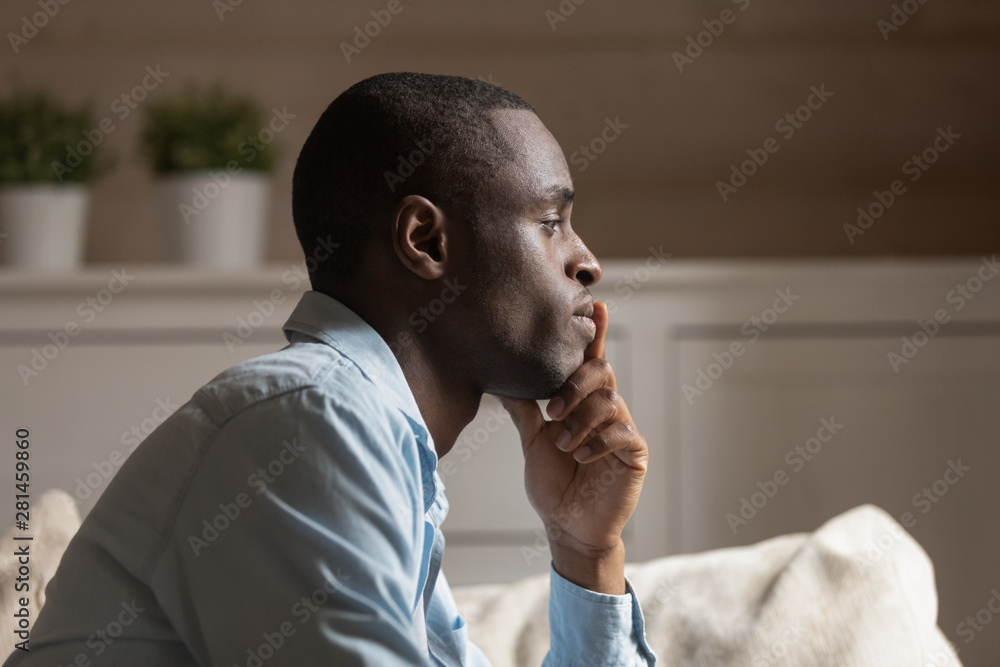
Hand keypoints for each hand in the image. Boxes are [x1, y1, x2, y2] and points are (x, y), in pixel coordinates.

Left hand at [498, 301, 648, 593]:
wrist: (567, 527)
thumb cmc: (553, 485)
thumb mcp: (532, 441)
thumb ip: (524, 409)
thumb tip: (500, 377)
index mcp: (582, 403)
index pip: (590, 361)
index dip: (596, 333)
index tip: (595, 304)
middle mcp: (605, 410)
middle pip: (602, 372)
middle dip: (576, 385)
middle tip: (553, 411)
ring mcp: (622, 429)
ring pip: (609, 400)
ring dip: (580, 421)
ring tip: (562, 444)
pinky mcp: (634, 452)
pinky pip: (622, 431)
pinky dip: (597, 440)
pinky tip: (581, 455)